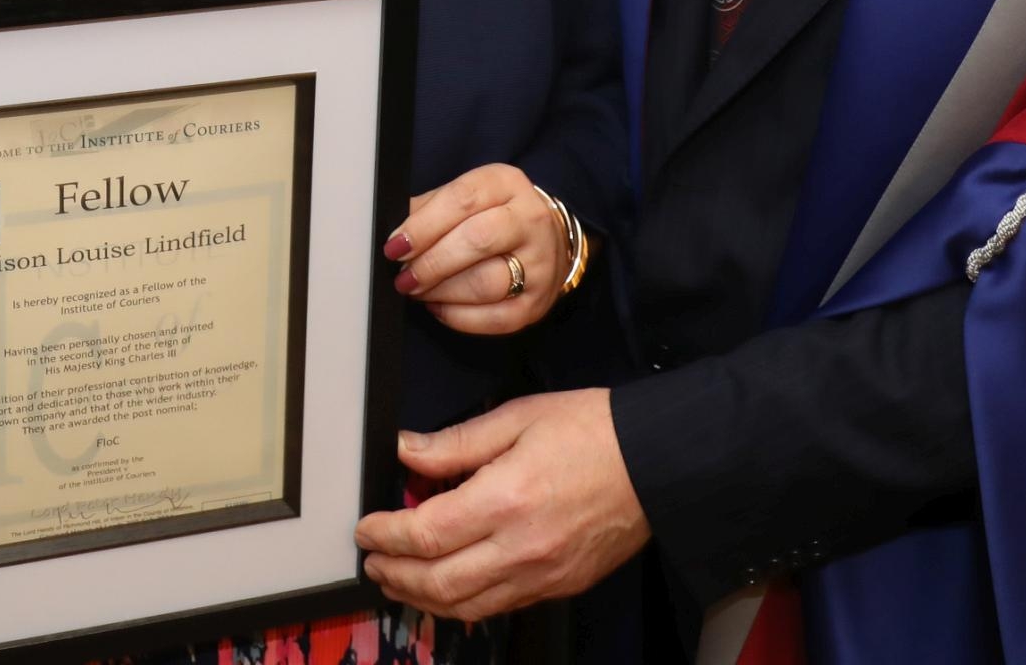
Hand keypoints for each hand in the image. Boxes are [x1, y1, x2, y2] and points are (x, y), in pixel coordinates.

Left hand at [357, 391, 646, 621]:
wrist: (659, 462)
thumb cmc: (594, 431)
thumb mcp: (517, 417)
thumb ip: (456, 443)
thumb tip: (406, 452)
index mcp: (506, 500)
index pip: (426, 534)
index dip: (386, 535)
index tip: (366, 528)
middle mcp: (522, 548)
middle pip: (438, 582)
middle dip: (395, 574)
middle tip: (372, 559)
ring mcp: (543, 574)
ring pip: (466, 606)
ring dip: (422, 597)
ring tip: (398, 580)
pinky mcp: (560, 586)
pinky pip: (499, 607)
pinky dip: (463, 604)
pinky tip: (449, 589)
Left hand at [384, 164, 563, 333]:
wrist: (546, 240)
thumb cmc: (493, 215)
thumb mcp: (466, 196)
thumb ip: (430, 209)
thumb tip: (395, 235)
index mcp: (506, 184)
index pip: (462, 200)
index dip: (423, 225)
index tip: (395, 245)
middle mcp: (530, 220)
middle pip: (478, 240)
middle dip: (432, 262)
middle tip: (403, 275)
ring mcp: (540, 264)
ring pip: (486, 283)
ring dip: (441, 292)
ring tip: (417, 290)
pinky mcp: (538, 302)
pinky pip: (495, 319)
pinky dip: (459, 317)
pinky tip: (438, 307)